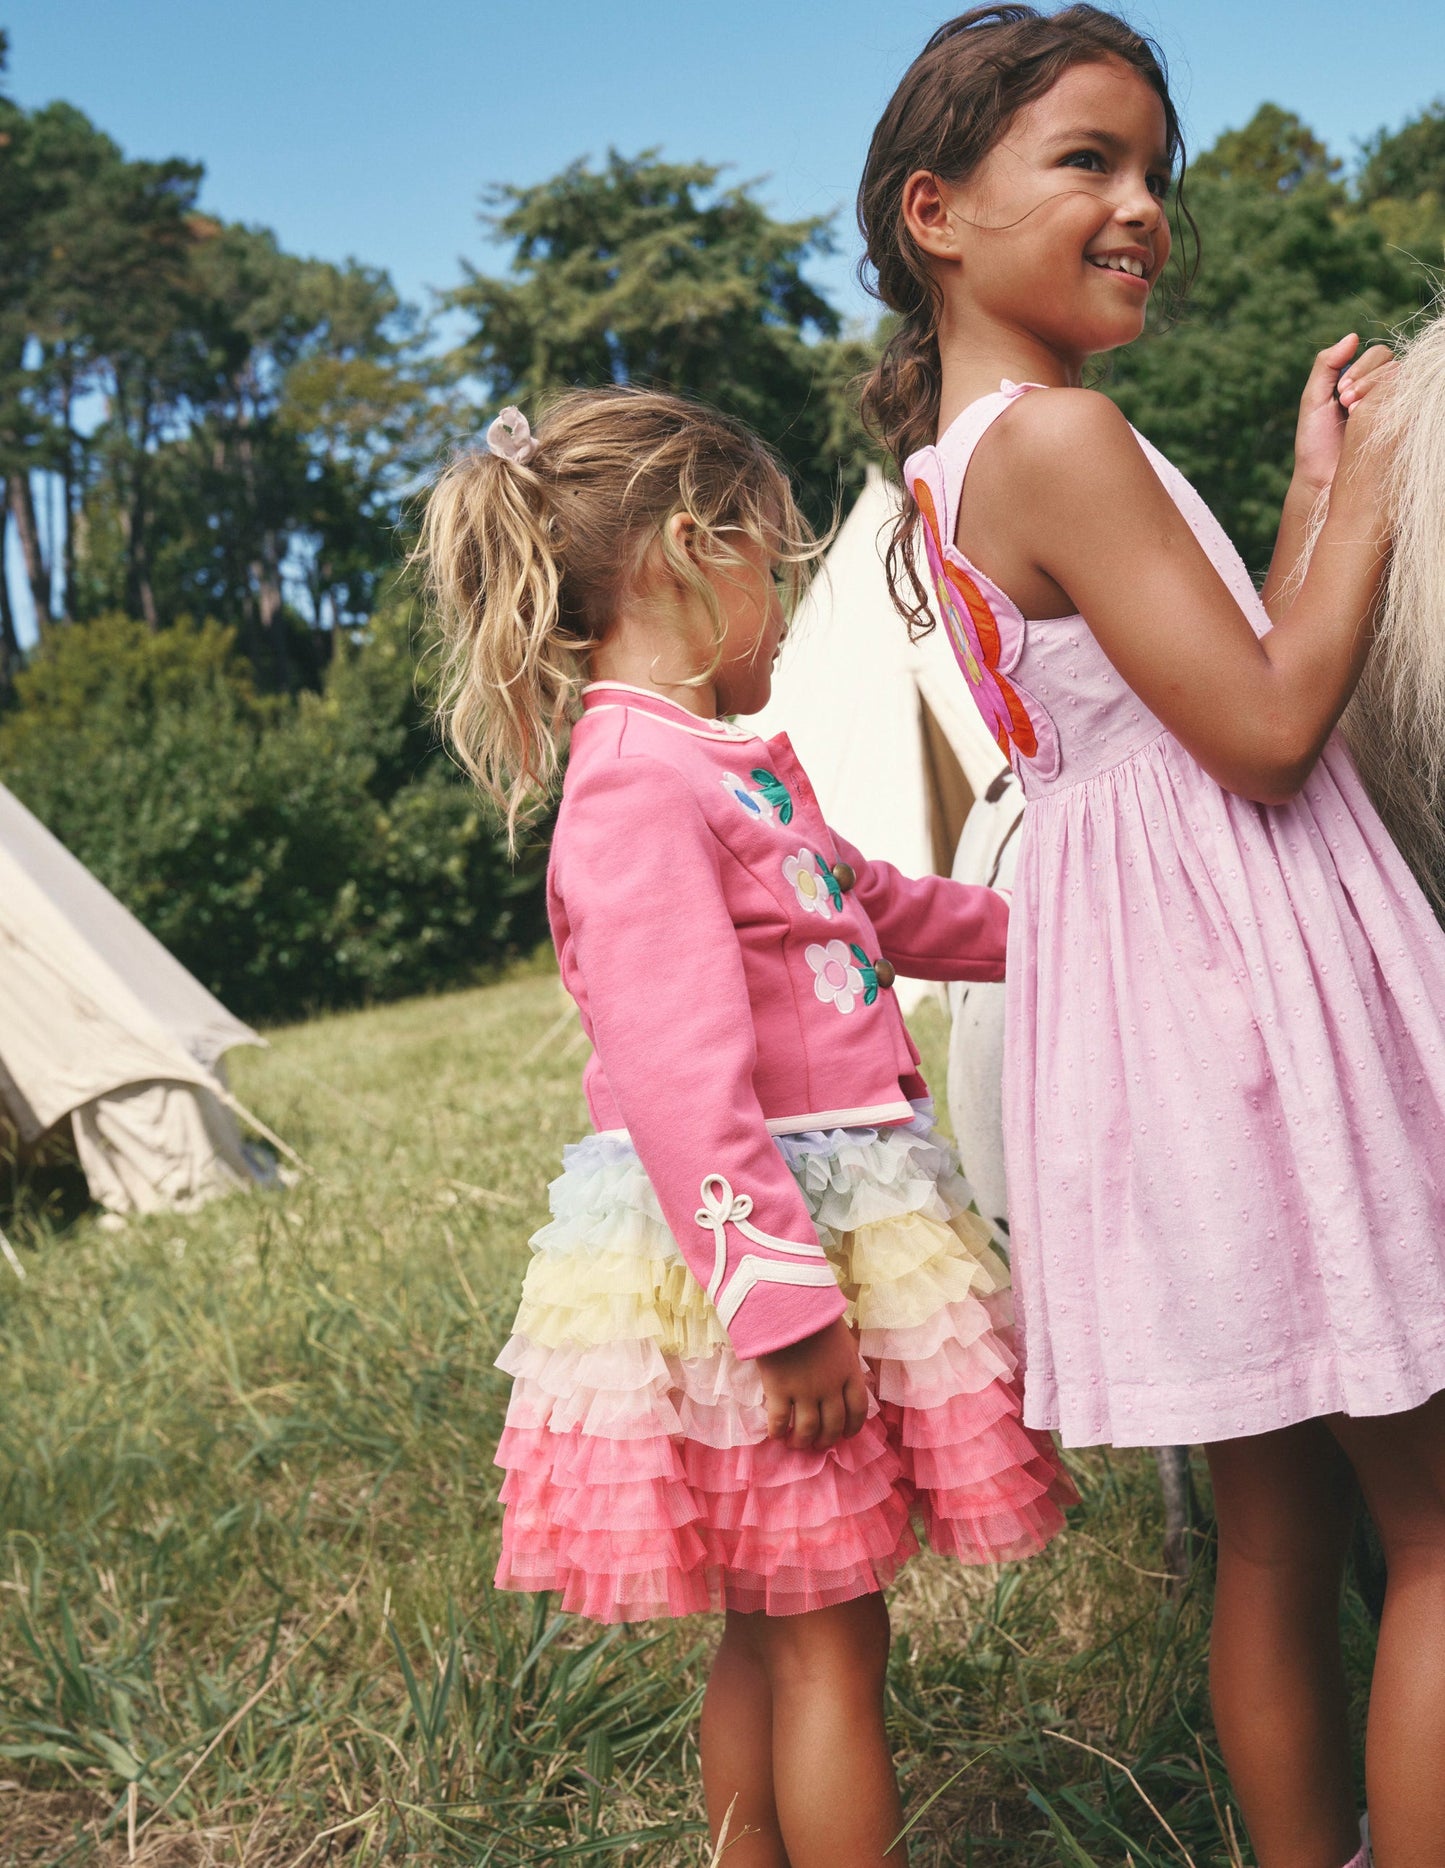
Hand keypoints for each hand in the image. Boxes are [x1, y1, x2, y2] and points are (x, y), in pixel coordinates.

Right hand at [756, 1317, 869, 1451]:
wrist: (786, 1303)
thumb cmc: (814, 1313)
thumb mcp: (842, 1336)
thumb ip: (846, 1359)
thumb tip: (847, 1374)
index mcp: (849, 1372)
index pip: (858, 1410)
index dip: (853, 1428)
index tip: (846, 1435)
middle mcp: (830, 1387)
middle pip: (833, 1425)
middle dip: (826, 1440)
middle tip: (817, 1444)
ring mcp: (804, 1390)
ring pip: (808, 1429)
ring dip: (802, 1442)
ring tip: (794, 1444)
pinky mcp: (778, 1388)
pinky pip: (780, 1421)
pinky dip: (778, 1432)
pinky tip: (776, 1434)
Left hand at [1332, 350, 1399, 534]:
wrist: (1321, 481)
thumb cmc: (1316, 443)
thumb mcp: (1313, 399)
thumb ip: (1326, 365)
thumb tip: (1353, 336)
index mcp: (1364, 383)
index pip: (1380, 355)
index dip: (1362, 367)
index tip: (1341, 392)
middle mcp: (1383, 392)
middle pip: (1394, 364)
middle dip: (1369, 378)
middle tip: (1346, 403)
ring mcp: (1395, 408)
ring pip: (1404, 380)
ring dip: (1378, 391)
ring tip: (1355, 414)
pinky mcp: (1403, 425)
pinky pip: (1411, 401)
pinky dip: (1392, 404)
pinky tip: (1372, 421)